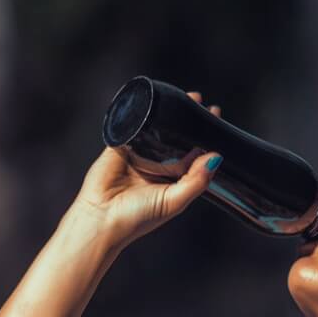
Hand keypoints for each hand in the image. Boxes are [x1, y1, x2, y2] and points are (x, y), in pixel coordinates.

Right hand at [71, 88, 224, 244]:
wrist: (101, 219)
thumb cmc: (136, 218)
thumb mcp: (174, 201)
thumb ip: (196, 181)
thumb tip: (216, 157)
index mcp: (172, 179)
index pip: (193, 153)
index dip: (204, 136)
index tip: (214, 117)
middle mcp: (156, 165)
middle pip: (176, 137)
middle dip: (188, 120)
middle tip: (199, 102)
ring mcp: (137, 153)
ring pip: (156, 128)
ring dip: (167, 112)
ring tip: (182, 97)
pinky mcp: (119, 145)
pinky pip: (131, 124)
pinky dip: (141, 113)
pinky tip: (153, 100)